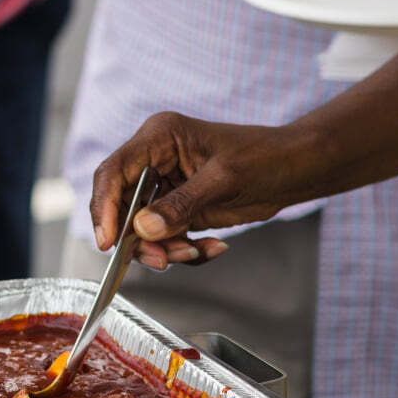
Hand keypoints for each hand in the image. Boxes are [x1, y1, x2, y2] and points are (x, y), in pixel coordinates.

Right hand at [89, 112, 297, 269]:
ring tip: (195, 252)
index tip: (109, 242)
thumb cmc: (264, 157)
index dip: (103, 207)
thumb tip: (142, 229)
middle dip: (139, 239)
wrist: (294, 169)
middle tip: (162, 259)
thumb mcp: (223, 180)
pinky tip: (210, 248)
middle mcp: (155, 161)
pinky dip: (183, 251)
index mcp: (159, 138)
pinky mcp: (177, 209)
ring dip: (164, 250)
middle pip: (121, 206)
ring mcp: (165, 187)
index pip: (113, 173)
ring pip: (141, 230)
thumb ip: (181, 205)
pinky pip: (165, 239)